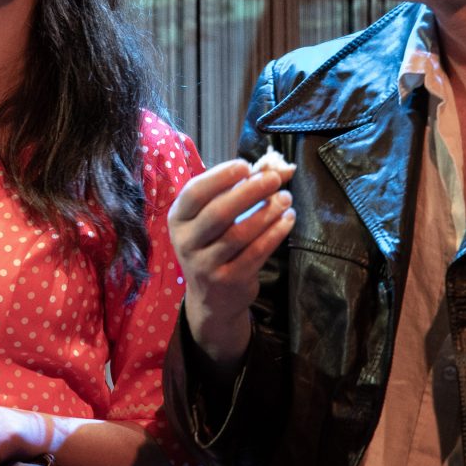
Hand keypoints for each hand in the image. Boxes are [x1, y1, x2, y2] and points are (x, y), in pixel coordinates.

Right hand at [169, 158, 295, 369]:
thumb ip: (237, 191)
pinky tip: (287, 220)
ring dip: (267, 213)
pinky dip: (275, 233)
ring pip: (240, 233)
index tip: (245, 166)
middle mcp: (186, 242)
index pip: (195, 193)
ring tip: (286, 199)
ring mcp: (206, 265)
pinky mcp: (228, 280)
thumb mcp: (213, 218)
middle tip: (274, 179)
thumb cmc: (213, 245)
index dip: (220, 177)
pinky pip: (256, 252)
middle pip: (219, 212)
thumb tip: (278, 168)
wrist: (211, 299)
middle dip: (249, 192)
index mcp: (178, 220)